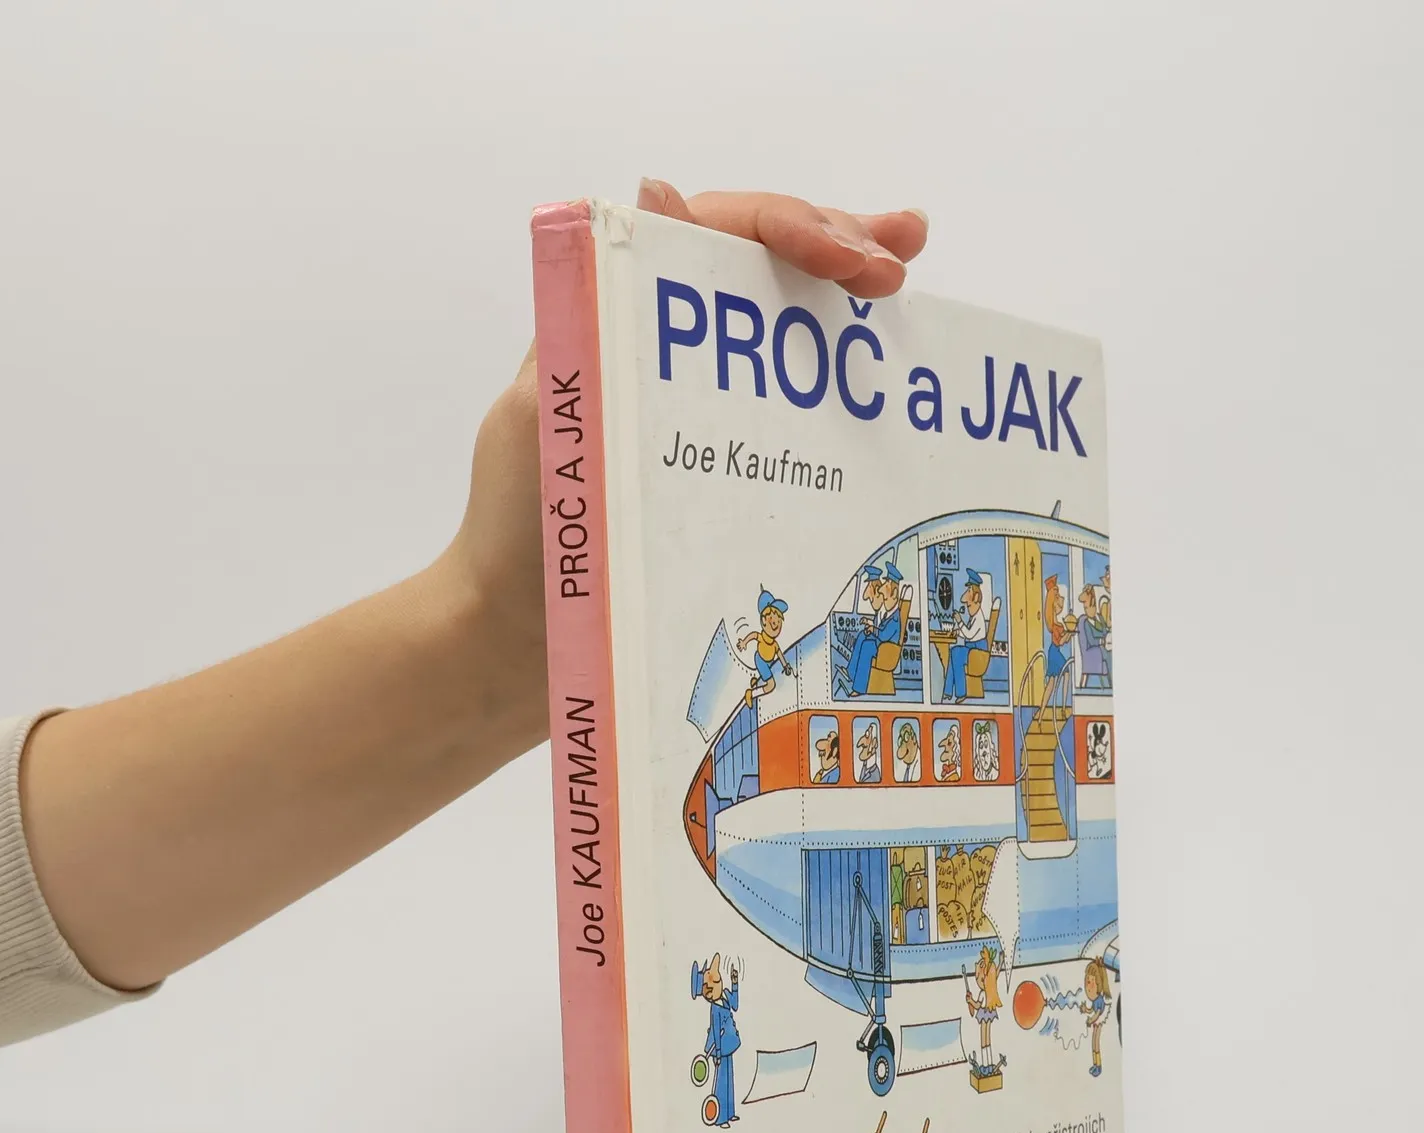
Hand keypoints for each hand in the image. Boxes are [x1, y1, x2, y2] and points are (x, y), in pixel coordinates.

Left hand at [437, 183, 927, 716]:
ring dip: (843, 295)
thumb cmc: (516, 540)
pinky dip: (831, 377)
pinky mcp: (709, 459)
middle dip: (837, 244)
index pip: (715, 233)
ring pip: (774, 323)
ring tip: (907, 277)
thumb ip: (596, 313)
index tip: (854, 261)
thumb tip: (656, 194)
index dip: (793, 230)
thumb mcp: (547, 414)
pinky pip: (778, 398)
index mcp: (612, 316)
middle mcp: (655, 348)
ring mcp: (687, 403)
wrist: (516, 646)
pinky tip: (880, 376)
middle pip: (755, 263)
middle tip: (907, 253)